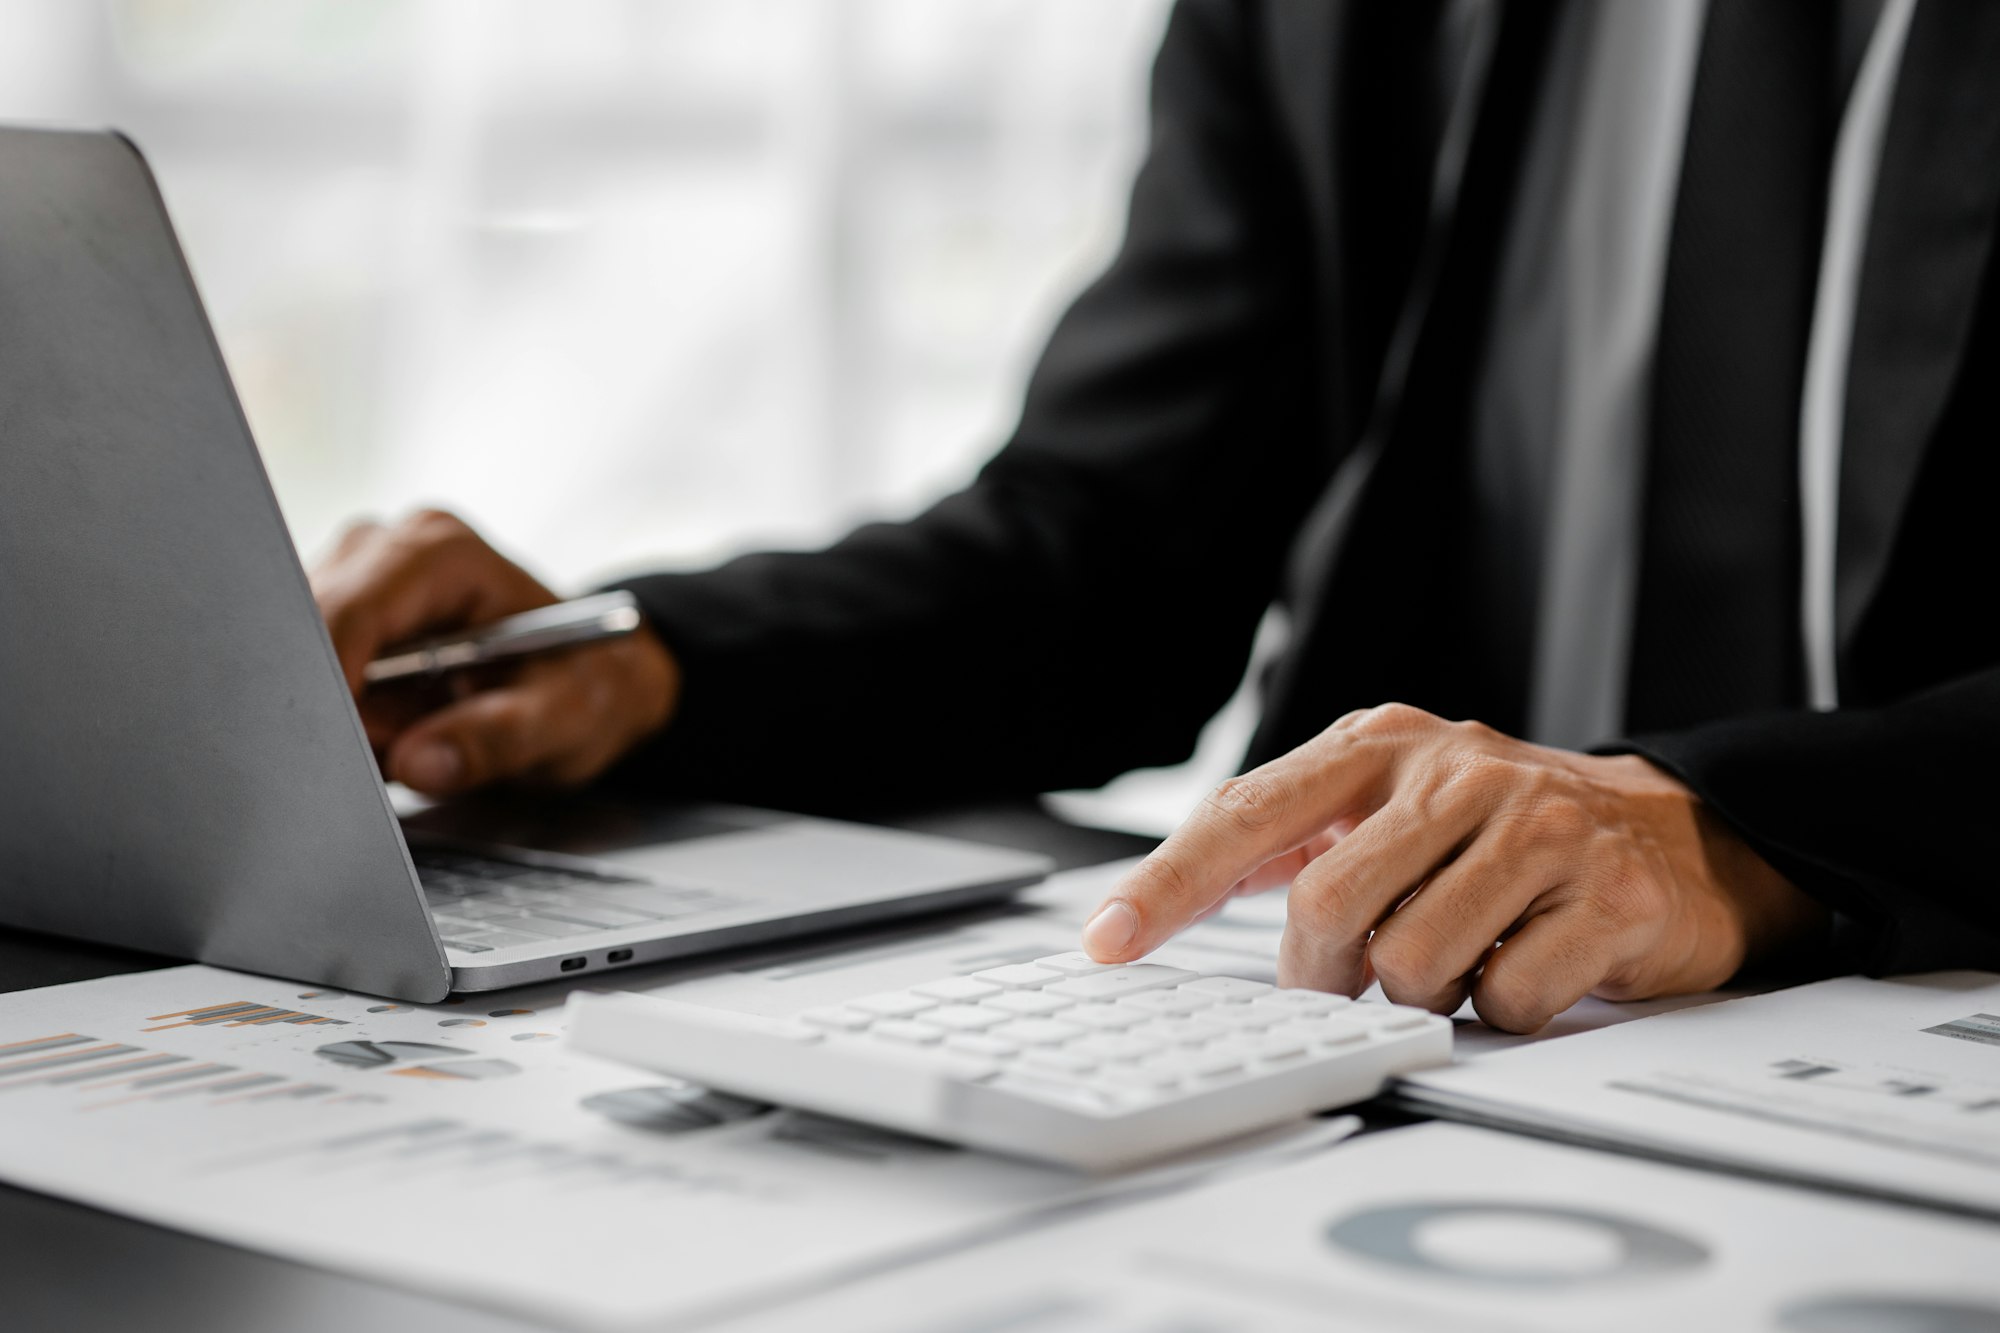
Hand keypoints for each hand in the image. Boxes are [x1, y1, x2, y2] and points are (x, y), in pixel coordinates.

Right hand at [310, 510, 678, 795]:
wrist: (584, 682)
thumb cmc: (582, 684)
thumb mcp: (564, 717)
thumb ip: (498, 738)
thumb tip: (418, 762)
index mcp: (445, 555)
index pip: (353, 609)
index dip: (331, 678)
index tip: (333, 743)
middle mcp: (388, 551)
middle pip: (312, 632)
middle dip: (342, 706)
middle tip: (398, 752)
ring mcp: (355, 582)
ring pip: (302, 660)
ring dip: (346, 716)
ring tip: (414, 735)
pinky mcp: (339, 620)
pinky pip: (309, 676)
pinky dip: (345, 716)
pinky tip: (395, 726)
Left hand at [1080, 703, 1826, 1031]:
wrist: (1682, 834)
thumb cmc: (1513, 828)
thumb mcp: (1401, 799)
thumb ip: (1298, 833)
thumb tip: (1177, 887)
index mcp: (1384, 743)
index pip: (1246, 813)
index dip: (1168, 884)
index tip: (1109, 940)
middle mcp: (1458, 770)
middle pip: (1326, 907)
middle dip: (1325, 974)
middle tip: (1354, 982)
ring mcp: (1540, 828)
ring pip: (1413, 965)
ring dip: (1425, 993)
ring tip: (1467, 956)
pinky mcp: (1609, 896)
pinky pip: (1506, 1002)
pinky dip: (1503, 1012)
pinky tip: (1531, 965)